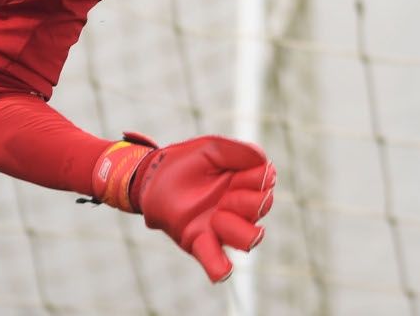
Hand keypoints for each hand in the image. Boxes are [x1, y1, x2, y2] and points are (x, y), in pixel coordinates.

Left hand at [91, 132, 277, 282]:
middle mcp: (239, 207)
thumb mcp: (211, 148)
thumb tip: (264, 162)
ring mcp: (221, 227)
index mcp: (244, 181)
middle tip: (223, 196)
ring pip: (249, 238)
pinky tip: (221, 271)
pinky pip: (216, 262)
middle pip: (263, 208)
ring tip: (216, 217)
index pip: (267, 181)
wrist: (152, 178)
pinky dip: (220, 268)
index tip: (234, 174)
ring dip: (237, 227)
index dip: (255, 178)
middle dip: (246, 201)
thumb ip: (238, 151)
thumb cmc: (185, 162)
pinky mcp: (200, 242)